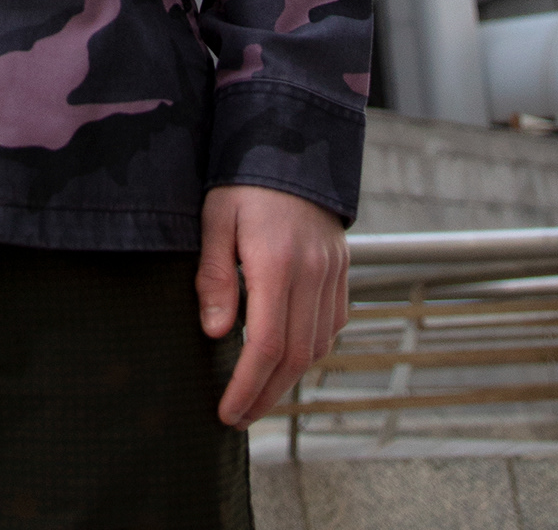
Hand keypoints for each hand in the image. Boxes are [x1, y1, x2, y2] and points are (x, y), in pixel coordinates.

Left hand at [196, 183, 348, 428]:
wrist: (292, 140)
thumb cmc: (244, 179)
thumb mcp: (216, 218)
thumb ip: (215, 276)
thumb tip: (216, 333)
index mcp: (278, 263)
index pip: (265, 345)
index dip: (247, 386)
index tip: (226, 412)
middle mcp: (313, 274)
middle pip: (295, 357)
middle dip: (266, 396)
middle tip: (238, 417)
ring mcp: (333, 273)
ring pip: (317, 347)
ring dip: (289, 379)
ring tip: (258, 394)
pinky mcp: (342, 270)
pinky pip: (332, 325)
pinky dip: (310, 349)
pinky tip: (285, 356)